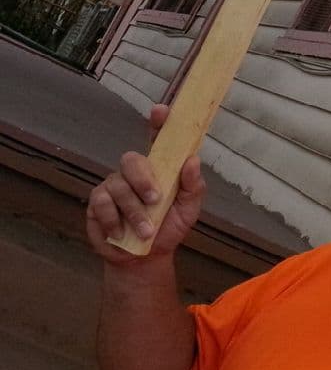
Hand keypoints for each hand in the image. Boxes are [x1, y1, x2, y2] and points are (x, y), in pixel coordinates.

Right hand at [86, 104, 205, 263]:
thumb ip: (193, 186)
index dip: (159, 122)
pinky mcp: (97, 203)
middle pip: (131, 159)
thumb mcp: (189, 209)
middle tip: (155, 200)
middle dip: (143, 180)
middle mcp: (135, 172)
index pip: (158, 139)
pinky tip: (122, 232)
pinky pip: (101, 203)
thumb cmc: (169, 226)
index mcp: (160, 167)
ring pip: (118, 185)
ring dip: (134, 210)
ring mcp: (114, 185)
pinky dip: (114, 219)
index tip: (161, 111)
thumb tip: (193, 160)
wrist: (145, 258)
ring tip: (146, 230)